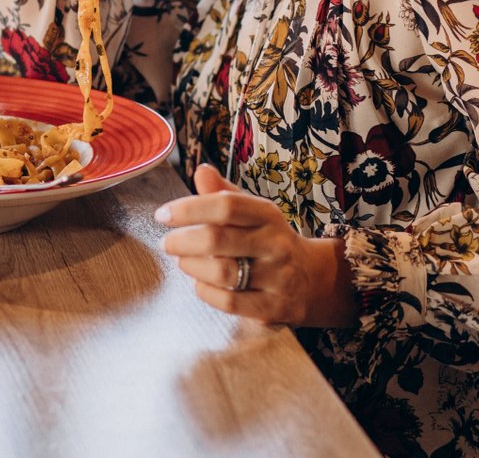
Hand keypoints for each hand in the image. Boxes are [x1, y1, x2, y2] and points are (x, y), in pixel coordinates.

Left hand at [156, 166, 358, 328]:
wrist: (314, 279)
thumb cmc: (268, 240)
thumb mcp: (253, 213)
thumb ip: (224, 194)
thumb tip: (201, 171)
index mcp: (268, 215)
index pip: (226, 205)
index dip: (189, 209)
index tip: (163, 215)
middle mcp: (275, 244)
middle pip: (218, 239)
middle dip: (182, 241)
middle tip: (166, 243)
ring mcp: (277, 277)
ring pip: (222, 272)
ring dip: (192, 266)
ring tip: (182, 261)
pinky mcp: (273, 307)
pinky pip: (230, 301)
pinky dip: (205, 291)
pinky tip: (199, 283)